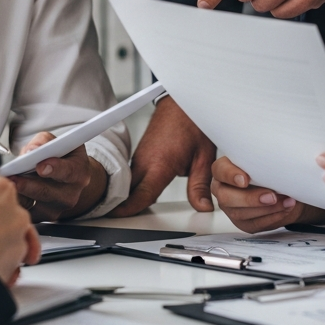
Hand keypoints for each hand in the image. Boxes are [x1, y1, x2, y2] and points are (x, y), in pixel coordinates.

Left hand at [9, 132, 108, 221]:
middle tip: (12, 178)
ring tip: (8, 183)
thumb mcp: (57, 142)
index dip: (54, 169)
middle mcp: (71, 194)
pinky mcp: (44, 217)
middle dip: (28, 185)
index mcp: (78, 172)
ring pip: (34, 205)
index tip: (40, 166)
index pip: (68, 171)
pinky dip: (17, 203)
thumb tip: (31, 150)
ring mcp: (58, 208)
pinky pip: (27, 214)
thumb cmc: (61, 157)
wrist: (67, 178)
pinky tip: (10, 193)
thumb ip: (44, 141)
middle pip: (47, 192)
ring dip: (19, 194)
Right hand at [110, 97, 216, 215]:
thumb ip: (200, 186)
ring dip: (129, 195)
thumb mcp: (204, 158)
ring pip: (128, 182)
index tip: (120, 220)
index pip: (140, 195)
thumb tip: (202, 207)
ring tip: (132, 211)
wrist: (183, 102)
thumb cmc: (193, 123)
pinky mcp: (141, 152)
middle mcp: (145, 160)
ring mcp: (140, 155)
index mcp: (159, 164)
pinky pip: (132, 173)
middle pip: (128, 191)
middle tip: (125, 222)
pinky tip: (140, 192)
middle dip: (125, 207)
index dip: (128, 210)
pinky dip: (133, 184)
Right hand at [211, 156, 324, 232]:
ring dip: (267, 209)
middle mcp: (223, 189)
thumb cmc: (269, 168)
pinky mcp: (243, 223)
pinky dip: (272, 217)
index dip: (231, 176)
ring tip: (286, 201)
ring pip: (241, 214)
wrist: (281, 187)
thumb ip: (263, 156)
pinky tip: (285, 209)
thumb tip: (277, 154)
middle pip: (226, 197)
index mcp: (223, 169)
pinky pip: (255, 224)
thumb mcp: (265, 158)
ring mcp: (231, 208)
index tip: (245, 179)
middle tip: (272, 196)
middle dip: (251, 199)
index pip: (220, 171)